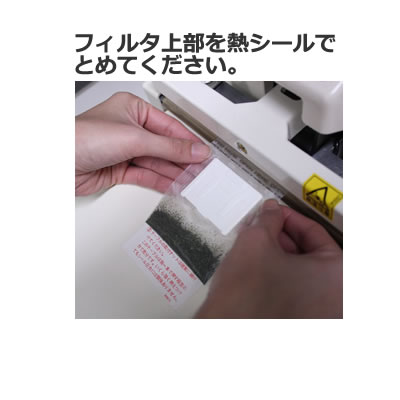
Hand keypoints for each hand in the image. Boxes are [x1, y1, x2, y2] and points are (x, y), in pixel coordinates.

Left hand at [75, 92, 209, 194]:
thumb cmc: (83, 137)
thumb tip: (194, 150)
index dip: (187, 140)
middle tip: (201, 169)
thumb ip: (169, 146)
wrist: (56, 163)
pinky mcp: (120, 170)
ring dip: (174, 172)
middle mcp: (129, 129)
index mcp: (132, 109)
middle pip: (164, 146)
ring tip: (192, 180)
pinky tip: (174, 185)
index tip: (203, 152)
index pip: (169, 126)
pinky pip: (146, 175)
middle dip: (182, 159)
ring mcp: (125, 151)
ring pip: (156, 163)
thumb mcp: (135, 137)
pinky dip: (160, 181)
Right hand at [196, 199, 342, 318]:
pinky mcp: (299, 320)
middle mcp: (334, 297)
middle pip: (310, 252)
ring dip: (279, 253)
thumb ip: (269, 218)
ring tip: (257, 243)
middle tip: (264, 225)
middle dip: (284, 236)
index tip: (275, 212)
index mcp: (336, 275)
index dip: (290, 217)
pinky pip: (293, 288)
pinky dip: (278, 273)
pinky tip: (257, 264)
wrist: (225, 329)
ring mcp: (317, 313)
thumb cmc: (247, 290)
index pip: (316, 233)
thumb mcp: (257, 241)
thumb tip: (271, 209)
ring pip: (301, 271)